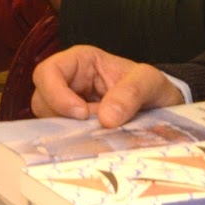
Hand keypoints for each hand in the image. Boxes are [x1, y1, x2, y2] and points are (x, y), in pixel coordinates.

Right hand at [31, 45, 184, 127]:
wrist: (163, 106)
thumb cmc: (152, 86)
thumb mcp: (150, 82)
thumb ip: (131, 93)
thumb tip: (106, 118)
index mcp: (81, 62)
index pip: (48, 72)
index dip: (56, 93)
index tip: (82, 113)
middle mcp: (69, 82)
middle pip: (41, 99)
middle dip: (60, 116)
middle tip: (90, 127)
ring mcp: (70, 106)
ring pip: (47, 120)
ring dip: (67, 131)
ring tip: (97, 133)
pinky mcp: (75, 127)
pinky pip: (60, 136)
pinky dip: (74, 142)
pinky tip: (94, 142)